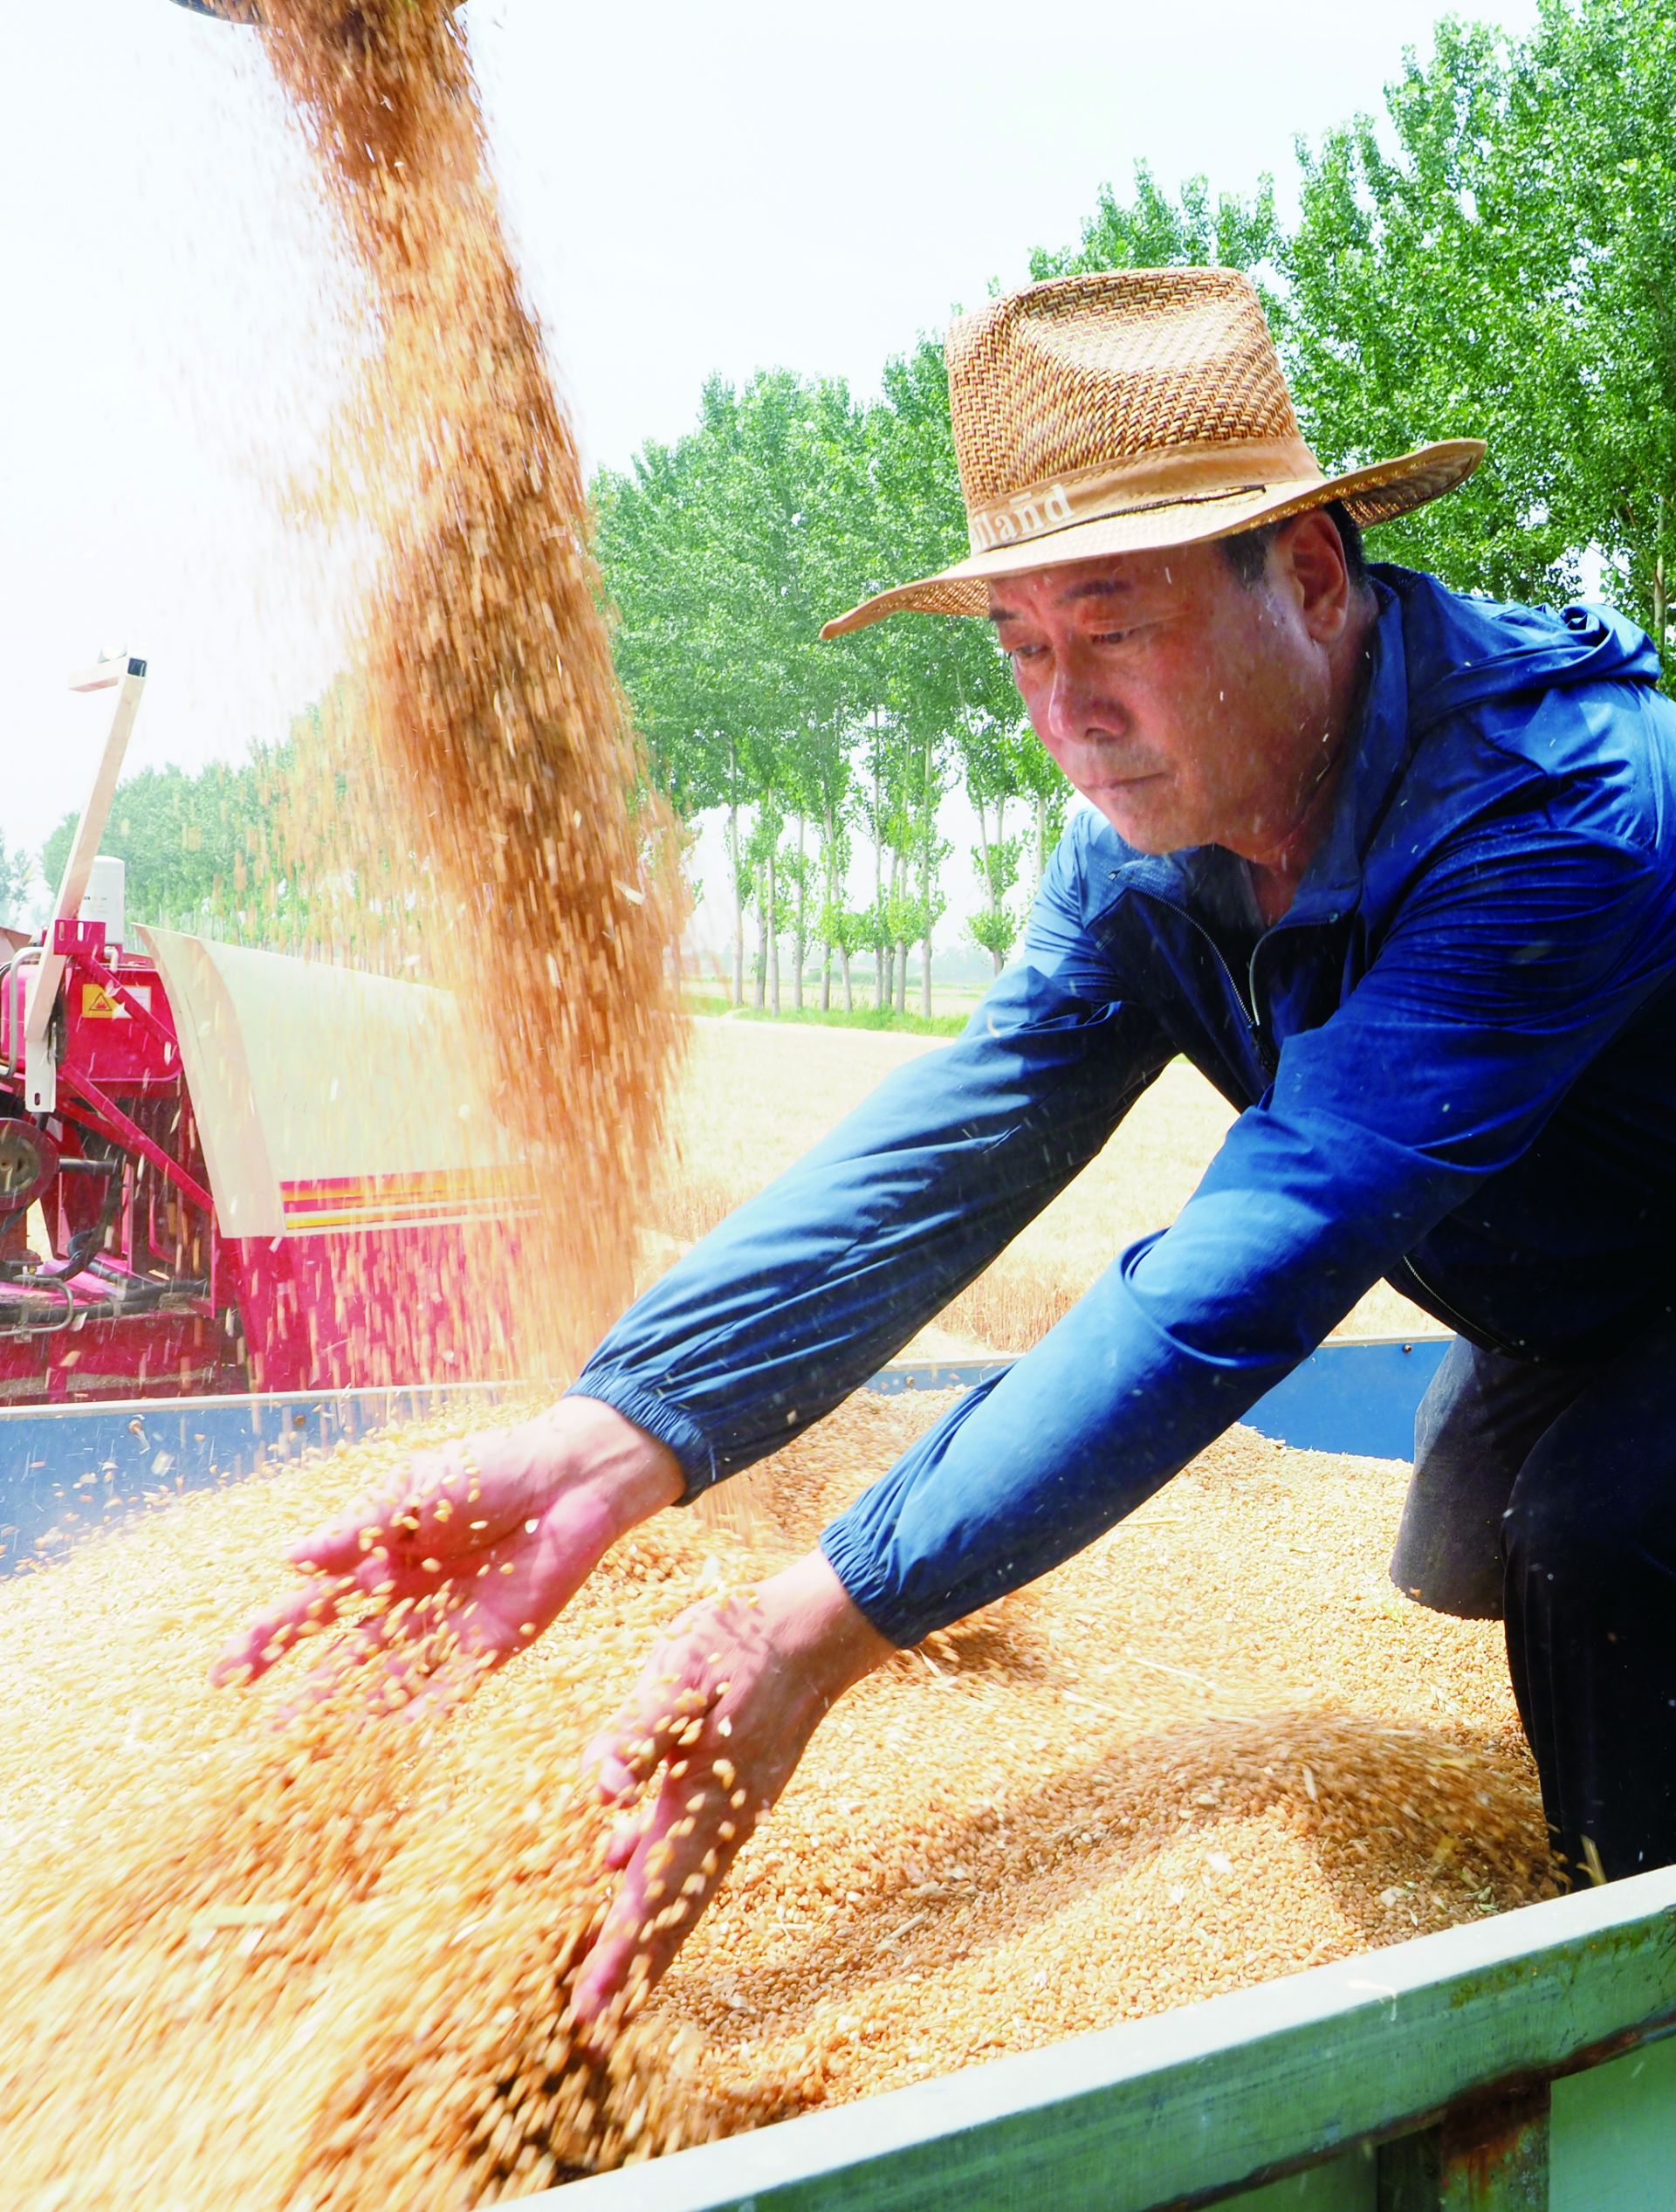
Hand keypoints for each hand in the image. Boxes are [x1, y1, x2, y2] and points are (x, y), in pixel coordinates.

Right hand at [210, 1396, 682, 1709]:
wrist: (568, 1480)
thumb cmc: (490, 1468)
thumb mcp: (415, 1488)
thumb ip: (358, 1526)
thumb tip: (291, 1558)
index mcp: (380, 1554)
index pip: (313, 1604)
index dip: (271, 1638)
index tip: (228, 1674)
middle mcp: (408, 1597)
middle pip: (345, 1654)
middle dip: (306, 1694)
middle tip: (267, 1739)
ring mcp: (447, 1624)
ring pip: (389, 1679)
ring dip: (355, 1715)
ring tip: (318, 1757)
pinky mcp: (492, 1643)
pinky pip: (449, 1686)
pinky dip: (420, 1715)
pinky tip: (391, 1745)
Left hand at [570, 1548, 889, 2034]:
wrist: (813, 1631)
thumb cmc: (741, 1647)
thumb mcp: (678, 1677)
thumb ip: (638, 1735)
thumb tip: (603, 1791)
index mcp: (700, 1805)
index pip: (651, 1899)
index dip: (619, 1957)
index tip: (592, 2012)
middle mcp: (719, 1823)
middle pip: (671, 1915)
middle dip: (631, 1970)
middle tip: (596, 2026)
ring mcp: (732, 1809)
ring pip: (681, 1887)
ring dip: (642, 1931)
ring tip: (610, 1969)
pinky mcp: (734, 1788)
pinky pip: (690, 1852)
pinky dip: (655, 1876)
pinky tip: (621, 1861)